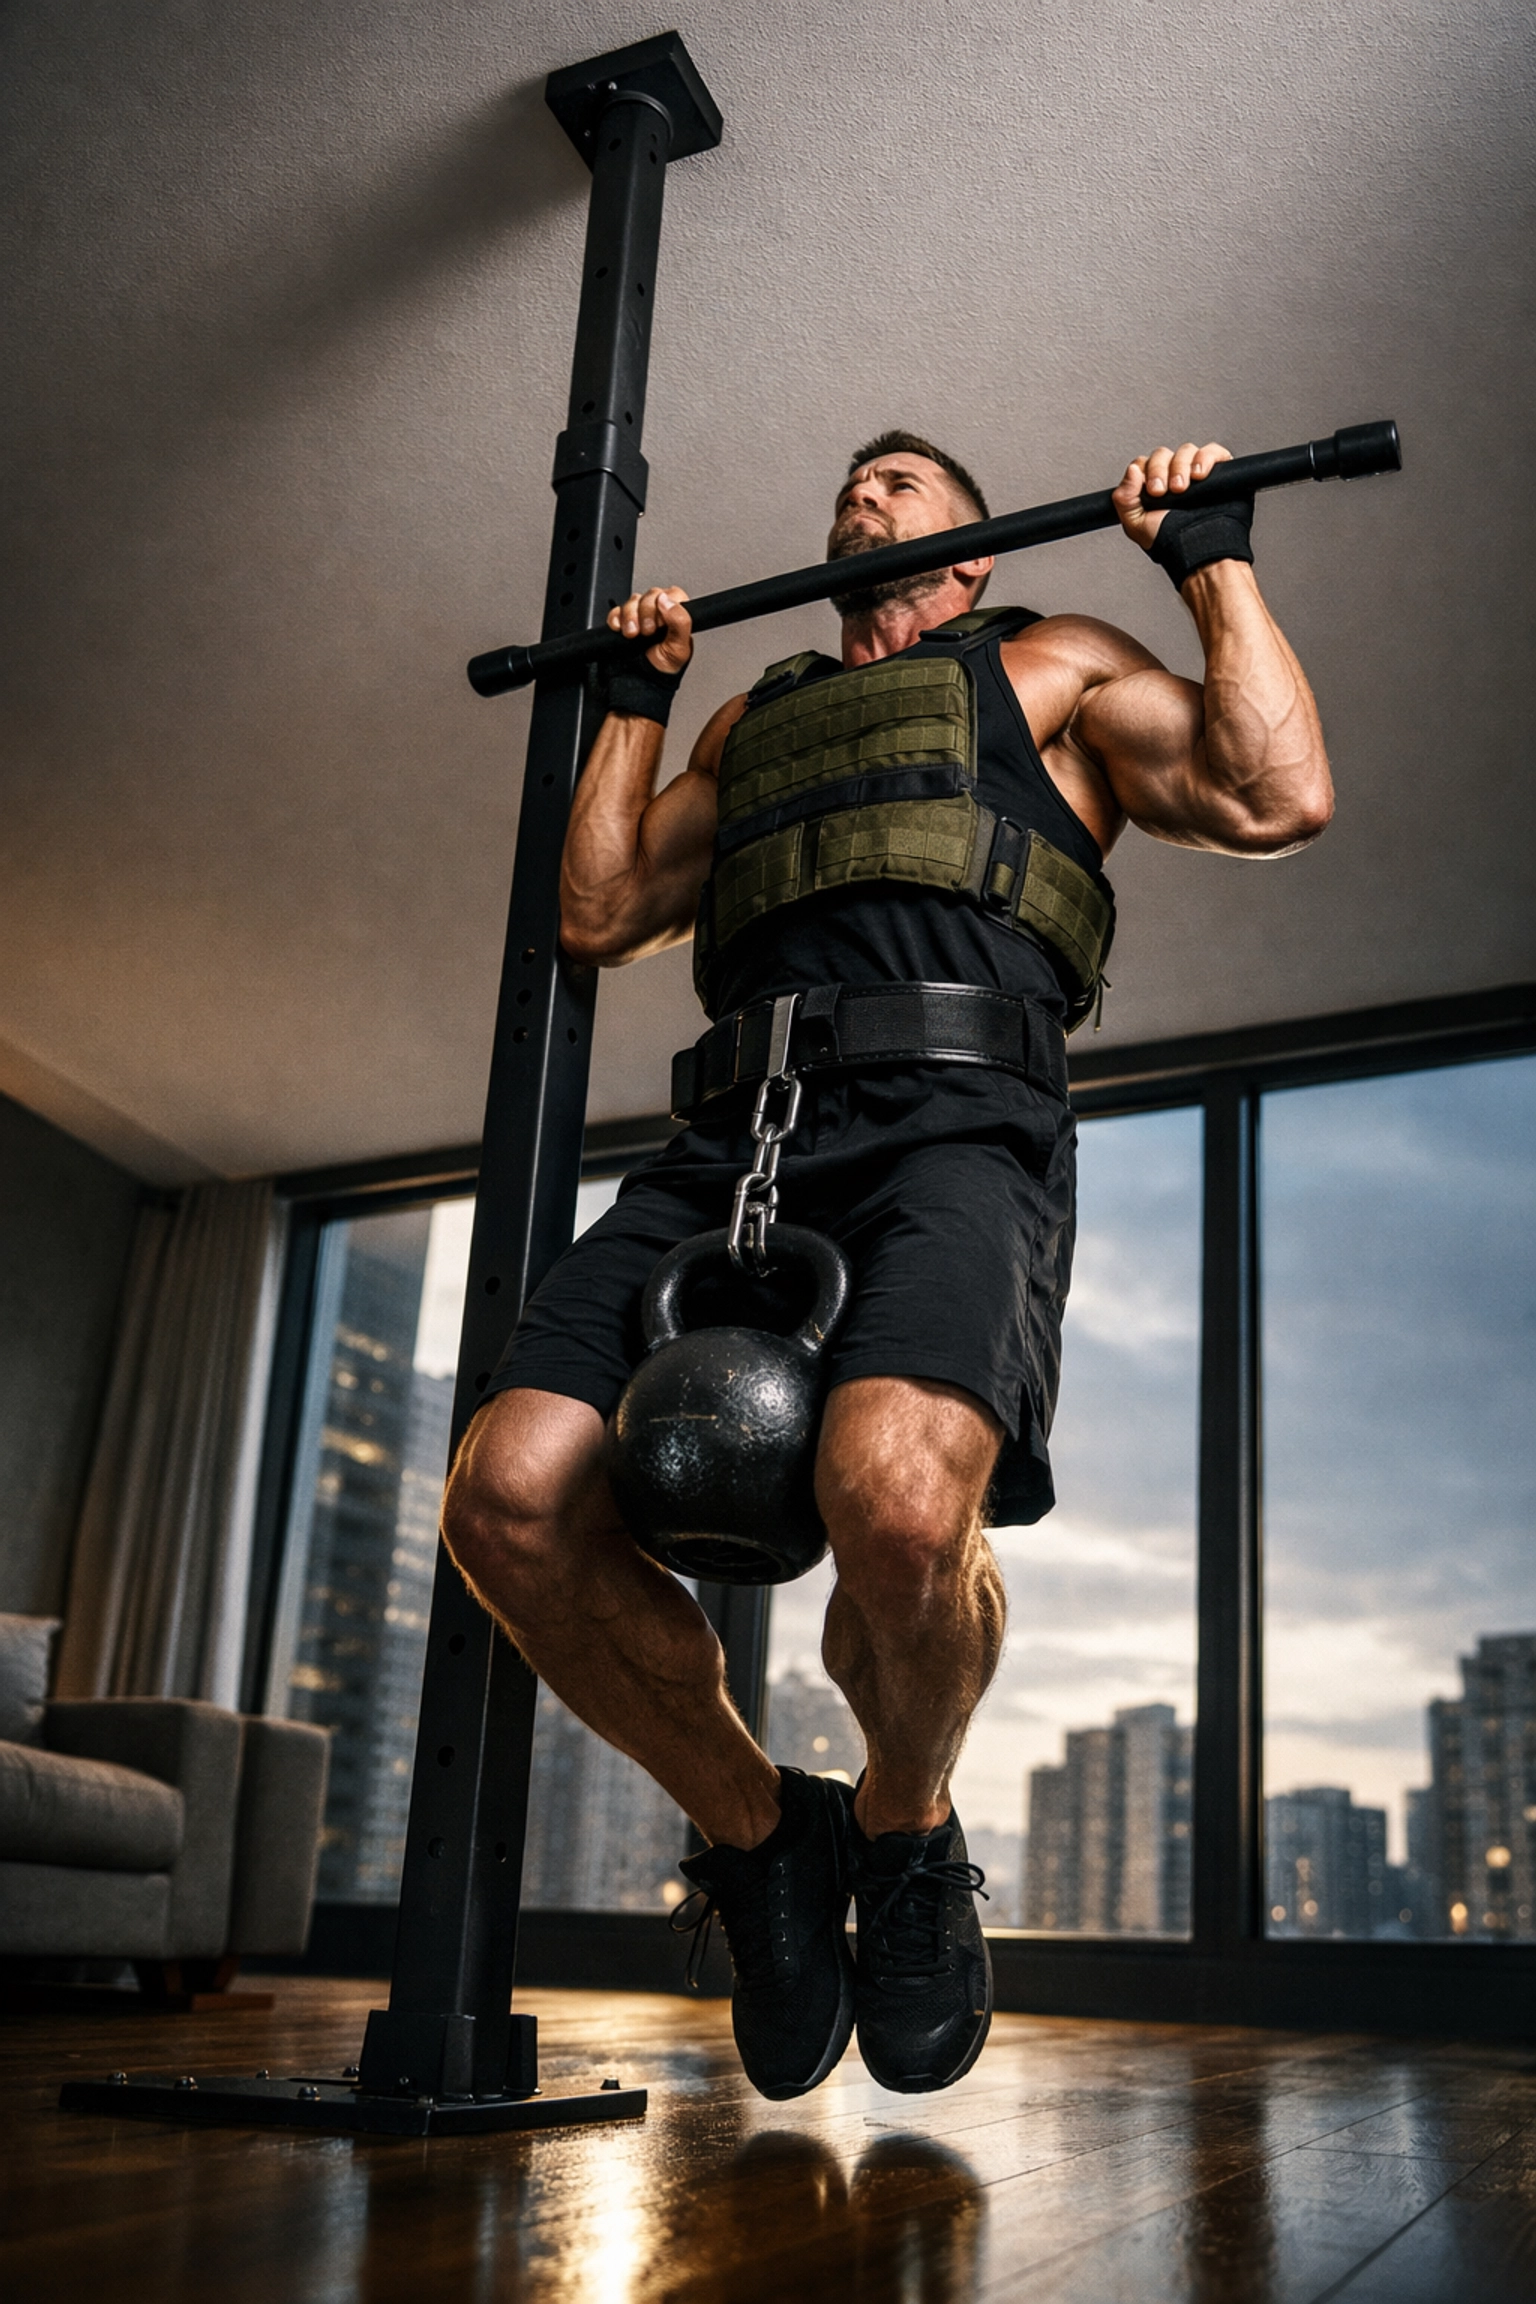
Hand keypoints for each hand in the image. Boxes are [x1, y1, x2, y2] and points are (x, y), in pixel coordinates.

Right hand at [608, 585, 693, 673]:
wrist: (639, 684)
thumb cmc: (662, 669)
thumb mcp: (679, 649)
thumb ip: (680, 621)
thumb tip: (667, 601)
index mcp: (677, 617)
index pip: (672, 594)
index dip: (665, 606)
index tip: (661, 624)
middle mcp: (659, 613)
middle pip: (651, 595)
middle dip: (646, 613)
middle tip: (648, 632)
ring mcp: (639, 616)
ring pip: (632, 600)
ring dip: (630, 617)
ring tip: (633, 635)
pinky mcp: (622, 622)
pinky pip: (616, 610)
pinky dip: (616, 619)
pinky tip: (620, 630)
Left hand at [1113, 442, 1232, 552]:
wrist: (1200, 552)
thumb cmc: (1172, 543)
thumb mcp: (1136, 525)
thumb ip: (1124, 498)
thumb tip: (1132, 470)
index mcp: (1153, 487)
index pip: (1144, 463)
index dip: (1145, 471)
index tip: (1151, 491)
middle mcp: (1174, 477)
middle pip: (1162, 454)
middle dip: (1160, 470)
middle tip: (1163, 491)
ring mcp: (1195, 473)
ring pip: (1185, 450)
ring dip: (1180, 466)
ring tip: (1182, 490)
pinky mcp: (1219, 472)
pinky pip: (1212, 451)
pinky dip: (1205, 458)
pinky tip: (1199, 475)